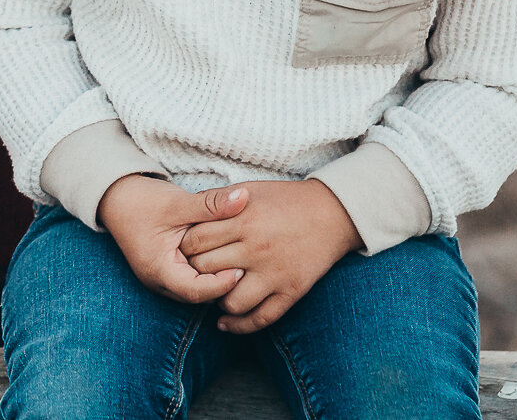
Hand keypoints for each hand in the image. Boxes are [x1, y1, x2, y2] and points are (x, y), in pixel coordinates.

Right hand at [97, 176, 248, 303]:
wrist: (115, 196)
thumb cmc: (142, 201)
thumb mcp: (178, 202)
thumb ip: (211, 203)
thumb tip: (244, 197)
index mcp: (158, 270)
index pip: (196, 291)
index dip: (221, 284)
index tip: (241, 267)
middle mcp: (158, 281)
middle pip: (199, 295)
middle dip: (221, 284)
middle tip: (245, 266)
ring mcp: (161, 278)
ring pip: (196, 289)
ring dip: (214, 277)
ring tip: (236, 260)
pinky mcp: (166, 270)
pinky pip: (191, 279)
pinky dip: (206, 271)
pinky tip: (221, 255)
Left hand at [178, 179, 359, 333]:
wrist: (332, 213)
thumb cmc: (286, 199)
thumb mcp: (250, 191)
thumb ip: (219, 203)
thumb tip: (188, 216)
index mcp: (243, 220)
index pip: (195, 241)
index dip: (185, 246)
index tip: (187, 247)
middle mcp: (256, 249)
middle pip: (206, 270)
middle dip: (196, 271)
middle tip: (197, 270)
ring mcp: (274, 273)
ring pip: (229, 301)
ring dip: (217, 299)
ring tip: (216, 291)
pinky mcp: (290, 292)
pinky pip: (260, 318)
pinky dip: (239, 325)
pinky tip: (225, 322)